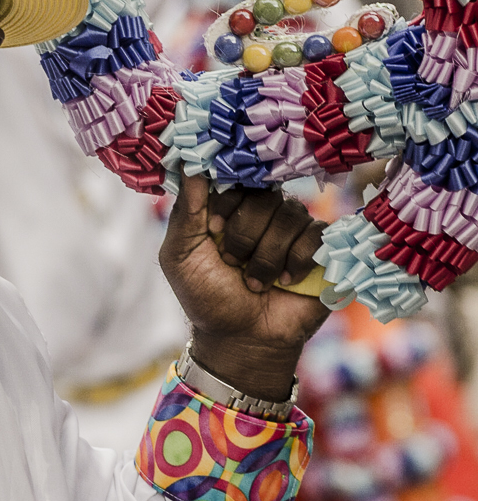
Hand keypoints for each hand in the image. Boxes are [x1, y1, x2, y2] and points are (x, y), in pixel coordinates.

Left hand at [160, 175, 328, 399]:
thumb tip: (188, 160)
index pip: (236, 176)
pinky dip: (297, 262)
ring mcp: (292, 228)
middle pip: (264, 195)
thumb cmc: (207, 297)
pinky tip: (285, 282)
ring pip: (290, 215)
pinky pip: (317, 234)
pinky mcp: (320, 248)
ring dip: (267, 257)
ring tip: (255, 283)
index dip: (227, 202)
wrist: (241, 340)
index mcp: (229, 206)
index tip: (213, 231)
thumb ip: (186, 210)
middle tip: (233, 264)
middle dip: (245, 236)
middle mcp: (262, 211)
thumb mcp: (180, 255)